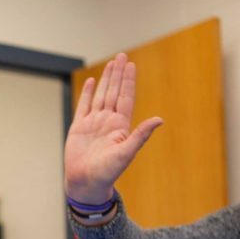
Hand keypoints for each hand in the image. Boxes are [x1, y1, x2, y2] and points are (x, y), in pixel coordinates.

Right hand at [64, 53, 163, 203]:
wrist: (86, 182)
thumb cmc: (107, 171)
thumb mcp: (127, 152)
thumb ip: (141, 134)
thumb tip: (159, 120)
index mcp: (120, 126)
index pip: (125, 97)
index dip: (128, 81)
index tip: (130, 65)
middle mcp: (108, 121)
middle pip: (114, 92)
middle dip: (118, 74)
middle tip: (121, 56)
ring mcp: (93, 123)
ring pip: (100, 96)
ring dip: (105, 80)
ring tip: (110, 64)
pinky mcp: (79, 128)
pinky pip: (83, 106)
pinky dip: (87, 93)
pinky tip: (90, 82)